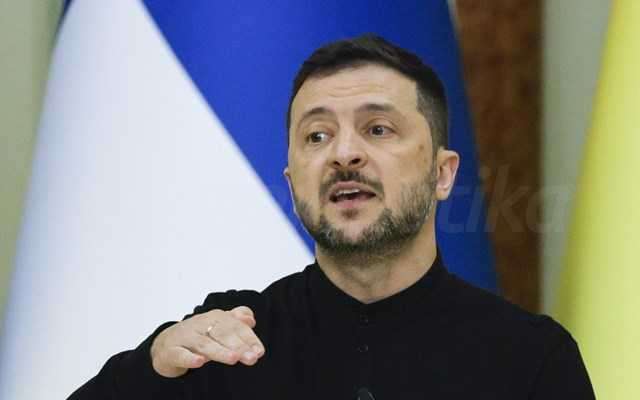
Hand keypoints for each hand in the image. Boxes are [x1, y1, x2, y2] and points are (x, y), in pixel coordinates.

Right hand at [150, 306, 264, 377]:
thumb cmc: (197, 335)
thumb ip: (235, 320)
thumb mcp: (217, 326)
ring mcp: (185, 337)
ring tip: (233, 358)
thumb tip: (250, 318)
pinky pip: (180, 354)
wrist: (164, 344)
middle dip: (238, 345)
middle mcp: (201, 325)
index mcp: (215, 318)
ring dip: (219, 351)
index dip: (249, 339)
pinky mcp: (171, 350)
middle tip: (251, 358)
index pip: (235, 327)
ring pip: (204, 344)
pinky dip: (189, 358)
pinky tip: (200, 362)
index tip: (259, 352)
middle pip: (222, 334)